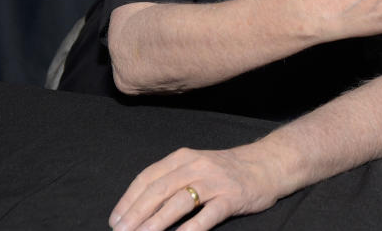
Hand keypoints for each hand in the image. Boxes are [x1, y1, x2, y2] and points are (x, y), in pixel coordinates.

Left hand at [109, 146, 276, 230]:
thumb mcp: (196, 166)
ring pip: (179, 201)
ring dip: (157, 222)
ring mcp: (214, 181)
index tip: (115, 220)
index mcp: (182, 157)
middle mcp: (196, 166)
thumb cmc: (225, 171)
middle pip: (159, 190)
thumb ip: (171, 181)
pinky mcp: (231, 197)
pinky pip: (207, 215)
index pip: (148, 177)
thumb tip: (139, 208)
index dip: (129, 200)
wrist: (266, 165)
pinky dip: (191, 229)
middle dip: (136, 213)